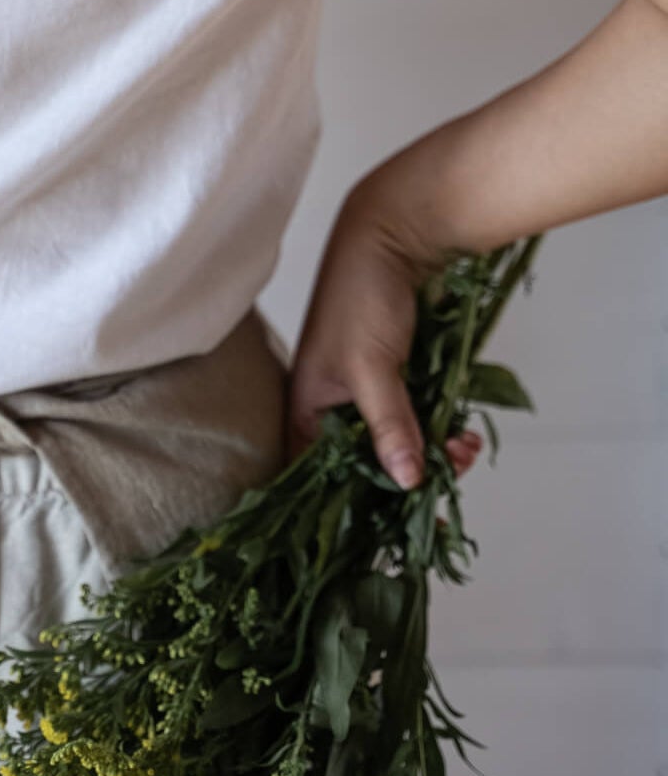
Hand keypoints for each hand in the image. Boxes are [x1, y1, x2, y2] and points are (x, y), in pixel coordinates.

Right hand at [284, 192, 481, 486]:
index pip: (315, 479)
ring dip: (435, 458)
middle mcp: (334, 409)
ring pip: (401, 449)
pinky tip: (467, 433)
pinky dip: (444, 433)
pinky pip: (422, 423)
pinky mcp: (401, 382)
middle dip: (406, 484)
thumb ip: (389, 425)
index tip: (386, 540)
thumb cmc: (361, 295)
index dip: (347, 511)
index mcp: (307, 409)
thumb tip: (407, 484)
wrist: (396, 235)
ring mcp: (369, 396)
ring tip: (464, 450)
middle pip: (366, 469)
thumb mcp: (371, 367)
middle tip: (444, 495)